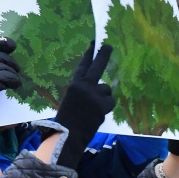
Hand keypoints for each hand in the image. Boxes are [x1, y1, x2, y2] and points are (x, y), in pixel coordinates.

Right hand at [0, 37, 21, 103]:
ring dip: (13, 74)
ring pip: (6, 68)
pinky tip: (15, 84)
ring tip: (14, 79)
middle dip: (11, 63)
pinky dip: (14, 81)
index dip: (1, 42)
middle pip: (0, 56)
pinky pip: (8, 78)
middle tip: (16, 69)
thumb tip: (8, 48)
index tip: (12, 45)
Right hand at [54, 42, 114, 169]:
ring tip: (93, 110)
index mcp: (74, 84)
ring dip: (104, 99)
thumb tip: (102, 87)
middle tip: (108, 45)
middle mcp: (83, 86)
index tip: (94, 43)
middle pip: (97, 67)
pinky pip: (110, 102)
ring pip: (107, 90)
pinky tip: (97, 114)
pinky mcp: (102, 104)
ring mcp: (93, 94)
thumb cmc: (69, 119)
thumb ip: (84, 91)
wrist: (67, 134)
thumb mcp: (72, 100)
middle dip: (103, 55)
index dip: (89, 55)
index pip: (83, 66)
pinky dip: (106, 108)